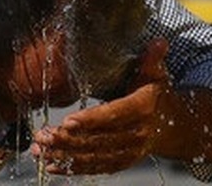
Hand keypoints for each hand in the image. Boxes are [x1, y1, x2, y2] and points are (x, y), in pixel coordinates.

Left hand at [30, 38, 171, 175]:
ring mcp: (128, 152)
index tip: (67, 121)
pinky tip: (50, 165)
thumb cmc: (156, 94)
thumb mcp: (155, 75)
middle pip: (98, 140)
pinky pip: (95, 168)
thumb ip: (152, 59)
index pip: (114, 115)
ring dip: (64, 155)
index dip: (91, 120)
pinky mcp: (120, 163)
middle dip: (68, 140)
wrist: (172, 125)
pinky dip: (72, 169)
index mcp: (142, 109)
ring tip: (39, 149)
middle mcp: (136, 134)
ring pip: (93, 157)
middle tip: (43, 135)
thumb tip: (159, 42)